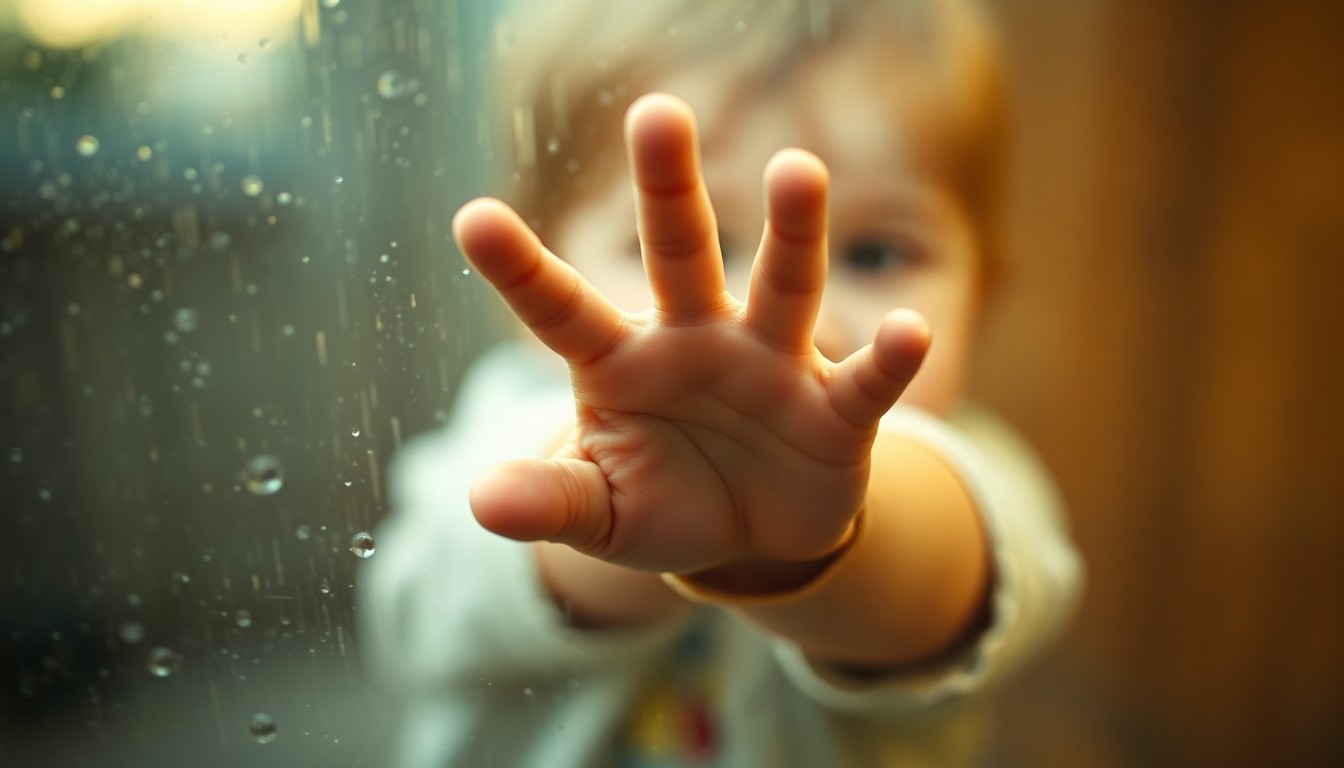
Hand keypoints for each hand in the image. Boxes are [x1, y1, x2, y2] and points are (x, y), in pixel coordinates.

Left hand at [453, 93, 929, 574]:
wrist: (754, 536)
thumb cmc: (665, 503)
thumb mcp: (601, 512)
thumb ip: (551, 499)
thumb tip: (479, 504)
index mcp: (623, 362)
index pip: (565, 311)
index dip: (522, 271)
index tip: (471, 219)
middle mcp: (696, 341)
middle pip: (680, 253)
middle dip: (669, 187)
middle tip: (657, 112)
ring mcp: (771, 365)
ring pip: (781, 287)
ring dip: (793, 233)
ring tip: (796, 169)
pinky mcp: (836, 410)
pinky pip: (866, 382)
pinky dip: (888, 359)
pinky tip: (909, 332)